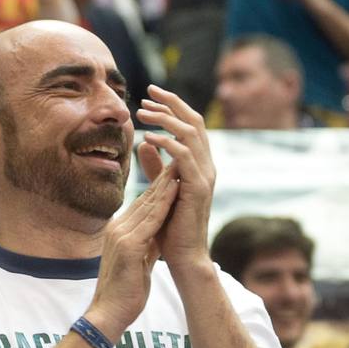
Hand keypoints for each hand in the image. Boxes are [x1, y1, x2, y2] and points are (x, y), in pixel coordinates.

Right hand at [86, 163, 179, 339]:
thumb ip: (145, 246)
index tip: (174, 172)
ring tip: (180, 165)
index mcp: (118, 232)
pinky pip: (150, 220)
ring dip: (165, 184)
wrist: (109, 312)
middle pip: (144, 199)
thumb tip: (156, 237)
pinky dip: (164, 203)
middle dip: (163, 178)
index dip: (159, 187)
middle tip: (178, 158)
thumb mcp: (137, 263)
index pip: (142, 205)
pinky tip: (174, 189)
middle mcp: (117, 228)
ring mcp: (121, 235)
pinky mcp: (128, 245)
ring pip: (148, 204)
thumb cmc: (125, 292)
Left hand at [133, 86, 216, 270]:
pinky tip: (148, 137)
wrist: (182, 255)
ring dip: (166, 119)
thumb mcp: (160, 188)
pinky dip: (167, 142)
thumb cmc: (170, 225)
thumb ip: (154, 166)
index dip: (173, 107)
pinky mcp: (198, 187)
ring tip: (142, 112)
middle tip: (148, 92)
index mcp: (199, 164)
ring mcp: (205, 175)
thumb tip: (144, 142)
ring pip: (190, 134)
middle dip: (172, 103)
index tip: (150, 96)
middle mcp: (206, 165)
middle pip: (194, 122)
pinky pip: (184, 156)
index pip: (190, 125)